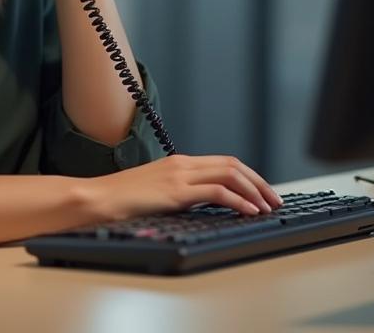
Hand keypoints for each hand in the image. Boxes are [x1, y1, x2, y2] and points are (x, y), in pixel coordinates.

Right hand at [90, 153, 284, 221]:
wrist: (98, 198)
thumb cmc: (122, 200)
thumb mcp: (156, 192)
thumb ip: (178, 192)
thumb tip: (201, 204)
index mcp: (179, 163)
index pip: (223, 162)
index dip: (249, 176)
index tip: (263, 192)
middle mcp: (182, 164)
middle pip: (232, 164)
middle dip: (259, 181)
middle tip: (275, 199)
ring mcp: (179, 175)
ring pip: (229, 174)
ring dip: (254, 190)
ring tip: (267, 207)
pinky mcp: (175, 192)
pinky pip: (217, 192)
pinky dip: (238, 200)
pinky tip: (249, 211)